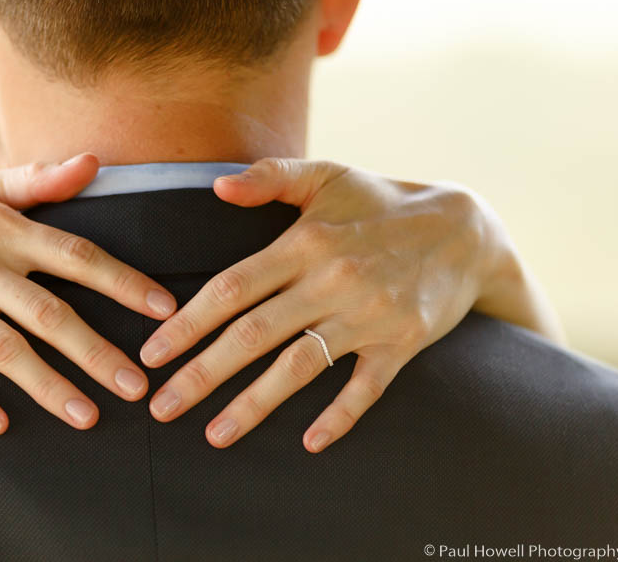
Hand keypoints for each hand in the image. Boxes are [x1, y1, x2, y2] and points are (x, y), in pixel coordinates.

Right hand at [0, 153, 176, 433]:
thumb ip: (39, 180)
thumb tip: (95, 162)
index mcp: (0, 225)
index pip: (75, 254)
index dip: (123, 282)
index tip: (165, 309)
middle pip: (47, 311)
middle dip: (96, 351)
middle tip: (137, 386)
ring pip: (3, 347)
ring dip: (47, 385)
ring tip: (88, 416)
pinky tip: (1, 425)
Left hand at [139, 158, 505, 451]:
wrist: (465, 228)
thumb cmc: (380, 202)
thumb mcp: (326, 174)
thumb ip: (269, 176)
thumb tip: (216, 187)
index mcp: (304, 243)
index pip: (232, 288)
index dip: (188, 323)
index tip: (152, 353)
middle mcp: (331, 280)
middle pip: (253, 335)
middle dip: (202, 375)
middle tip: (161, 407)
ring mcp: (368, 315)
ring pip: (298, 368)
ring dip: (252, 405)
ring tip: (213, 436)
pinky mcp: (402, 342)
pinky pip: (365, 388)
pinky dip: (339, 416)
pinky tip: (309, 444)